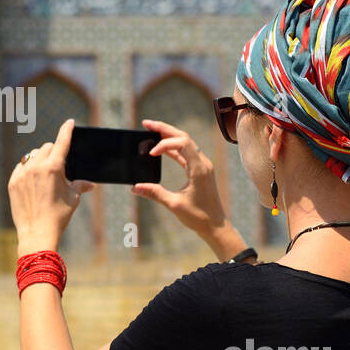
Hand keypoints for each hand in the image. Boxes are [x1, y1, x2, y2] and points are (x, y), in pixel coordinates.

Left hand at [7, 118, 93, 252]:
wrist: (37, 233)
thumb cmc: (58, 216)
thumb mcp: (72, 199)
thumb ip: (80, 185)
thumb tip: (90, 184)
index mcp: (54, 168)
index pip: (62, 142)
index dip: (67, 130)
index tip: (69, 122)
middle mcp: (36, 167)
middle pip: (46, 147)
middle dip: (54, 152)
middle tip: (58, 166)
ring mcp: (22, 174)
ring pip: (32, 156)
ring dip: (40, 159)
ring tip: (45, 175)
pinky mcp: (13, 182)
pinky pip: (21, 167)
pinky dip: (27, 169)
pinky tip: (32, 180)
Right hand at [131, 118, 228, 241]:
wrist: (215, 226)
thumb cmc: (198, 217)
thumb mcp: (174, 204)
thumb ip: (155, 193)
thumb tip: (135, 187)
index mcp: (199, 169)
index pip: (182, 143)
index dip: (164, 143)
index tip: (150, 154)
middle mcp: (202, 163)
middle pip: (183, 137)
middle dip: (164, 129)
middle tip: (146, 124)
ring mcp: (202, 166)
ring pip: (185, 143)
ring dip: (168, 136)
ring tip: (151, 131)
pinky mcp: (200, 171)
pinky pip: (186, 153)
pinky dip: (173, 148)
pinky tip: (161, 148)